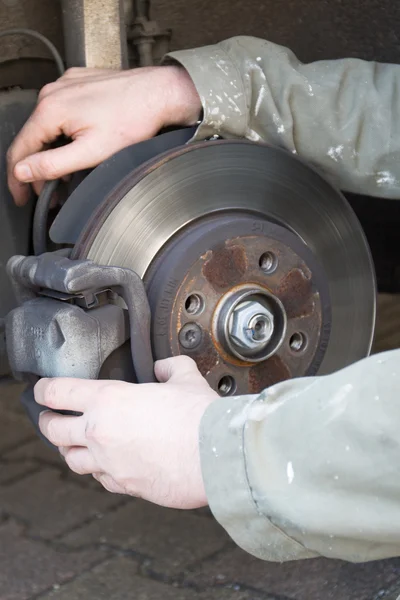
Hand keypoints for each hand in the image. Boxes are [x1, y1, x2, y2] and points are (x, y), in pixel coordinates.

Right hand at [8, 66, 200, 205]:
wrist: (159, 93)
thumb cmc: (134, 120)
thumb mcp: (91, 152)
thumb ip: (52, 164)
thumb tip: (22, 172)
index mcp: (50, 109)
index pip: (19, 150)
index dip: (17, 179)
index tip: (20, 197)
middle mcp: (52, 92)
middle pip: (32, 138)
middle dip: (37, 168)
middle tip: (48, 193)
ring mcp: (65, 85)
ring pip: (46, 126)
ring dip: (51, 152)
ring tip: (66, 175)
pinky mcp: (79, 84)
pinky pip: (61, 113)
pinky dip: (63, 134)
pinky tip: (78, 147)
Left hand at [35, 356, 217, 508]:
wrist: (215, 456)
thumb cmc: (199, 418)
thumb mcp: (185, 378)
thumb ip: (170, 367)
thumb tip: (164, 367)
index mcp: (109, 400)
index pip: (58, 392)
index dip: (45, 389)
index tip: (43, 390)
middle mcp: (100, 433)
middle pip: (53, 430)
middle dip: (47, 422)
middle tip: (50, 417)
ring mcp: (109, 463)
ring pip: (71, 460)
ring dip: (68, 449)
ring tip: (72, 444)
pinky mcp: (124, 485)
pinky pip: (100, 479)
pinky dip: (98, 471)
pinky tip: (107, 465)